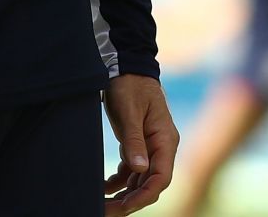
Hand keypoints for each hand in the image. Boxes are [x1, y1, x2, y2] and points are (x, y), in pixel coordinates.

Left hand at [103, 73, 177, 213]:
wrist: (127, 65)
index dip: (144, 196)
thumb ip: (134, 140)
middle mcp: (161, 146)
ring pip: (141, 180)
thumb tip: (140, 169)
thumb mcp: (129, 111)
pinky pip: (132, 171)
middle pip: (150, 183)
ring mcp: (151, 146)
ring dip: (124, 194)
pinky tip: (104, 187)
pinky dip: (119, 182)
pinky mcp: (139, 144)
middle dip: (130, 201)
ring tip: (102, 204)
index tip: (124, 207)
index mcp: (165, 139)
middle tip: (105, 211)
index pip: (161, 177)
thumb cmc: (130, 85)